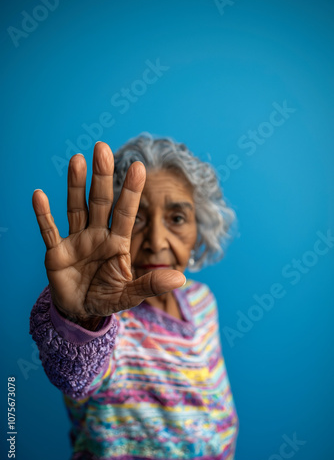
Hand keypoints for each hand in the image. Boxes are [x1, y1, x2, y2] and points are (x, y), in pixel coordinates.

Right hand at [32, 142, 184, 326]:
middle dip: (102, 176)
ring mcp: (76, 241)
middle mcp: (97, 235)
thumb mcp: (129, 294)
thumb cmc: (107, 297)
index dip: (131, 191)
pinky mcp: (56, 252)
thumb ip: (151, 285)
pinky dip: (43, 215)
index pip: (126, 213)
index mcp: (117, 243)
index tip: (139, 167)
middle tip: (102, 148)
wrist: (81, 310)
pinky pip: (49, 231)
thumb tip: (181, 279)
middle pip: (100, 201)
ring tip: (77, 160)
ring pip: (76, 208)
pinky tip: (39, 195)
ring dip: (75, 186)